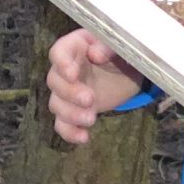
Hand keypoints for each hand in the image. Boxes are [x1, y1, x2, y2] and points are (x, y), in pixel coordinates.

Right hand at [46, 28, 143, 143]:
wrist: (129, 73)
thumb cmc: (120, 54)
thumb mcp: (118, 46)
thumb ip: (107, 46)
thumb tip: (95, 54)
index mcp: (74, 47)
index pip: (58, 52)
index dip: (61, 63)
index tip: (73, 74)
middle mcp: (65, 70)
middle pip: (54, 81)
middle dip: (70, 93)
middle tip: (89, 99)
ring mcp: (68, 92)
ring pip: (56, 104)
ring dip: (70, 114)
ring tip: (90, 119)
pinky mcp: (74, 111)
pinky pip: (63, 124)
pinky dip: (70, 132)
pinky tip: (83, 137)